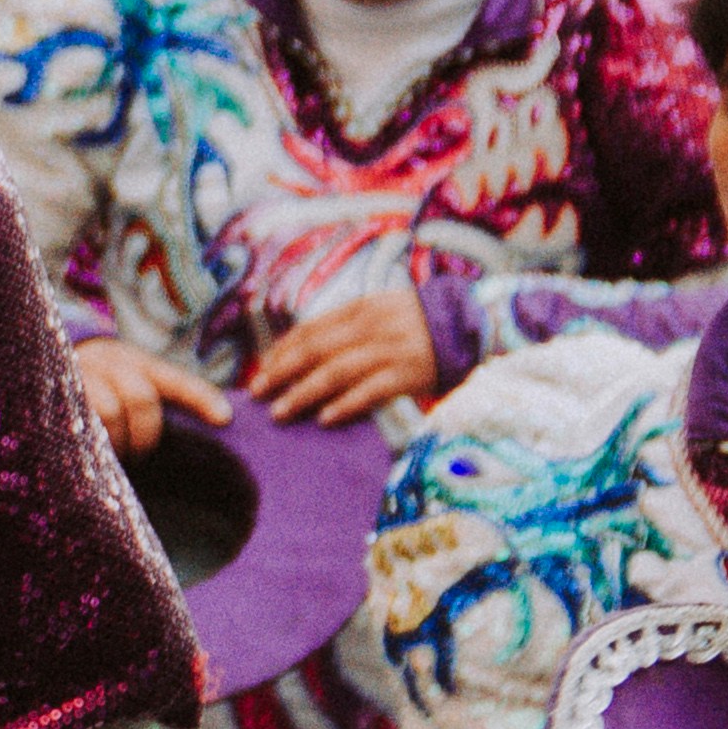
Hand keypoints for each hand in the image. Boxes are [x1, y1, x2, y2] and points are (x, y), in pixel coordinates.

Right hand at [66, 335, 225, 453]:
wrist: (39, 362)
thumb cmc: (96, 388)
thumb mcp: (128, 384)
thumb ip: (160, 401)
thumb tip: (217, 423)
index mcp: (134, 361)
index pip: (174, 380)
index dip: (201, 398)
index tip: (224, 419)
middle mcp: (106, 361)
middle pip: (141, 397)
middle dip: (145, 435)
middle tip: (138, 456)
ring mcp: (78, 374)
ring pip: (109, 410)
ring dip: (117, 442)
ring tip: (113, 457)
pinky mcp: (53, 392)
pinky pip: (77, 421)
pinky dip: (89, 442)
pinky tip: (90, 453)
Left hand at [245, 291, 441, 424]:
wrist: (470, 325)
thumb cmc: (415, 323)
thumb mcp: (379, 311)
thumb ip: (343, 326)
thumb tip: (297, 350)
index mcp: (361, 309)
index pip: (311, 329)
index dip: (282, 350)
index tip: (263, 368)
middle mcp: (372, 328)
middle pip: (316, 350)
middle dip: (281, 372)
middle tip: (258, 393)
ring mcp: (390, 351)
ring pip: (336, 372)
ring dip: (303, 393)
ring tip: (280, 411)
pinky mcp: (409, 374)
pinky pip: (371, 391)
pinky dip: (346, 405)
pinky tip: (324, 419)